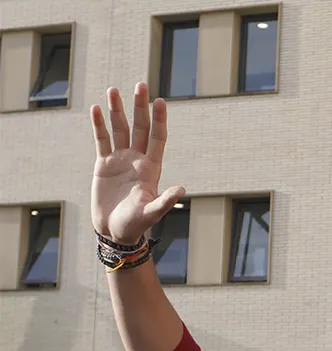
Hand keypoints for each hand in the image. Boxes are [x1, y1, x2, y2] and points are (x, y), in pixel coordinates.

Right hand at [90, 83, 184, 245]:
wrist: (115, 231)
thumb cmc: (136, 224)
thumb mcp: (152, 213)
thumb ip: (165, 201)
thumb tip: (181, 190)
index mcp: (152, 168)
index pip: (157, 137)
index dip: (159, 119)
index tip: (160, 101)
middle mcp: (137, 159)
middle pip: (140, 127)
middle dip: (140, 107)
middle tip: (141, 84)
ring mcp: (120, 160)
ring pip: (119, 129)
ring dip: (117, 110)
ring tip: (114, 89)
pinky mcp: (103, 165)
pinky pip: (101, 140)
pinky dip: (99, 125)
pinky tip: (96, 109)